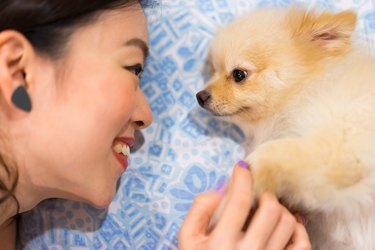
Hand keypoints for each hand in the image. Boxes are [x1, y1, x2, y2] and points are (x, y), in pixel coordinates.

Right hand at [178, 162, 310, 249]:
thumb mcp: (187, 238)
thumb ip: (199, 210)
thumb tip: (222, 188)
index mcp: (221, 243)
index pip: (238, 201)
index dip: (242, 178)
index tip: (242, 167)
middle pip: (270, 209)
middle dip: (264, 195)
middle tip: (257, 198)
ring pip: (288, 223)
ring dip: (280, 210)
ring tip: (268, 212)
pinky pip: (302, 243)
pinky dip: (298, 228)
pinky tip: (286, 225)